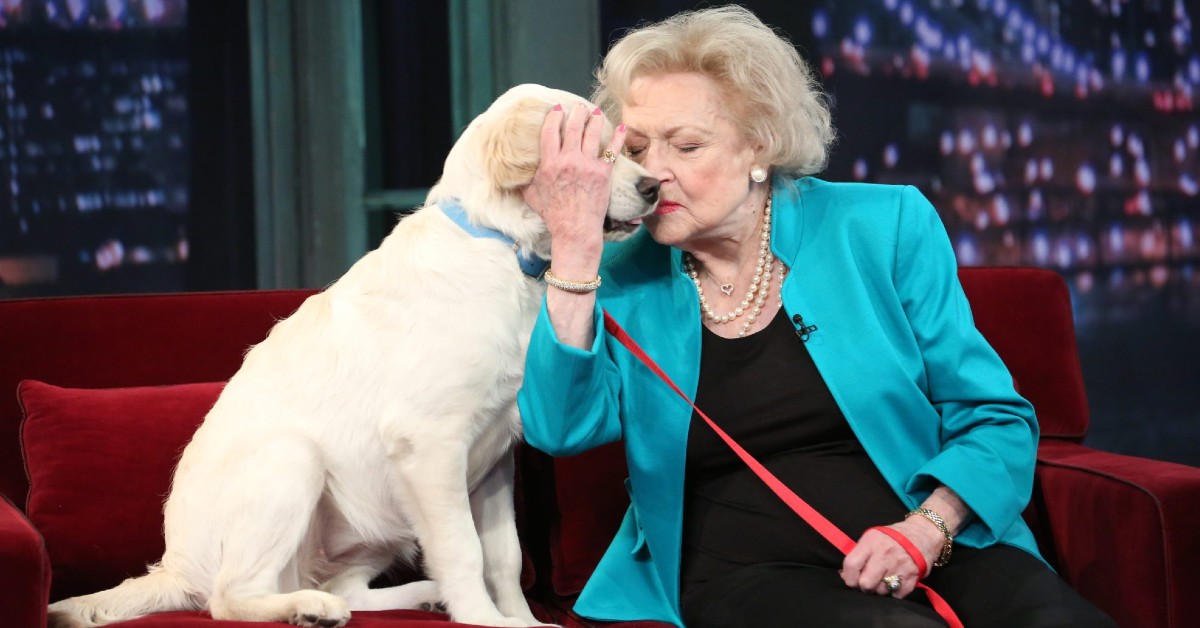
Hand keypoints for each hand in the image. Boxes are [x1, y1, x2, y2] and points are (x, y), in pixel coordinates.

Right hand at [522, 103, 627, 265]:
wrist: (575, 229)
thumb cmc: (552, 214)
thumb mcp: (531, 196)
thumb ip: (524, 180)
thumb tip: (512, 173)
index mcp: (550, 164)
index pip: (551, 132)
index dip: (554, 117)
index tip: (557, 109)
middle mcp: (569, 160)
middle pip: (573, 128)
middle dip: (577, 113)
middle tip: (579, 107)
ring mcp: (587, 165)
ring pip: (592, 134)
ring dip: (595, 119)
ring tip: (596, 112)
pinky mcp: (603, 173)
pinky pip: (613, 150)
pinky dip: (618, 138)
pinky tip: (621, 128)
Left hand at [840, 518, 941, 597]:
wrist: (923, 534)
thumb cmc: (893, 537)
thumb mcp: (872, 537)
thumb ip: (858, 555)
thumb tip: (844, 575)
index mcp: (871, 542)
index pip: (851, 565)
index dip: (848, 577)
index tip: (851, 580)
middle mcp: (884, 554)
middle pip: (866, 584)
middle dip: (864, 587)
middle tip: (868, 582)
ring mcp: (899, 566)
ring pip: (881, 591)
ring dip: (881, 589)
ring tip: (884, 579)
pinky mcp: (912, 577)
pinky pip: (897, 595)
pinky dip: (895, 592)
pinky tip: (895, 582)